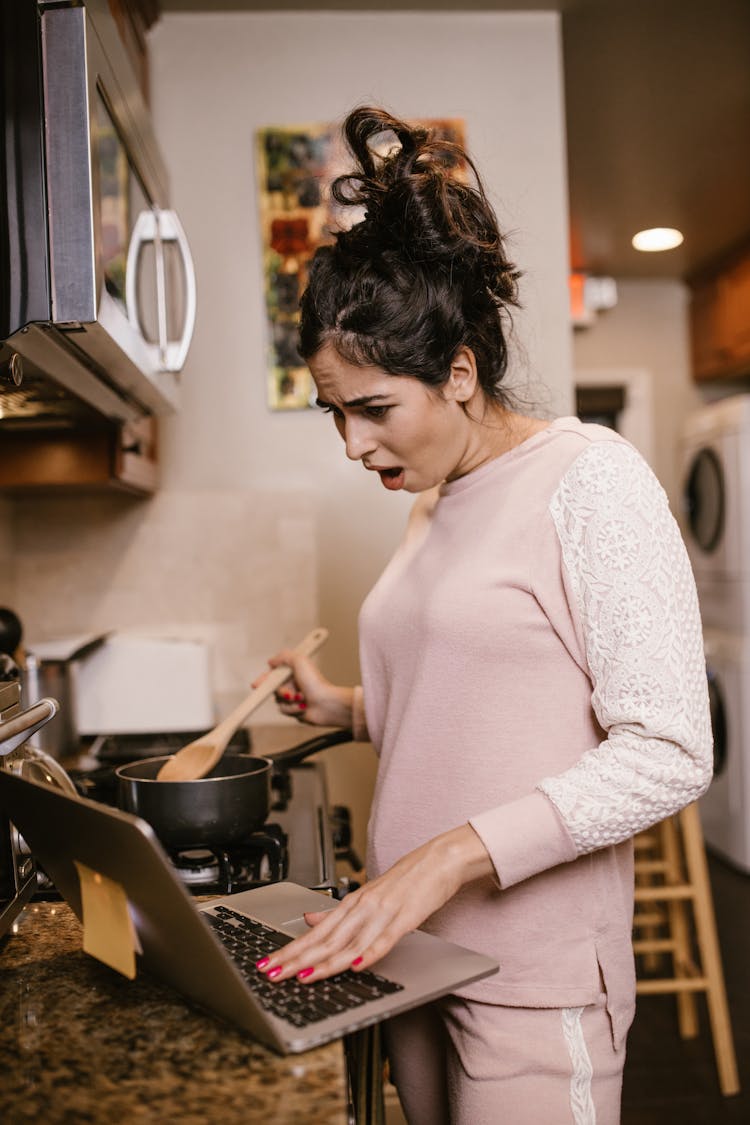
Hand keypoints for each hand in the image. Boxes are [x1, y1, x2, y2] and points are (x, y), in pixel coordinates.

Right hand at [252, 649, 354, 727]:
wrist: (326, 704)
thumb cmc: (316, 683)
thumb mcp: (300, 661)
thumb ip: (284, 656)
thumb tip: (271, 661)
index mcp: (294, 671)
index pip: (273, 674)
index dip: (264, 680)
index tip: (256, 685)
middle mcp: (293, 683)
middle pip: (274, 689)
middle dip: (281, 692)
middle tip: (288, 693)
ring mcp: (294, 697)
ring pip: (278, 701)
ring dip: (289, 701)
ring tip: (301, 699)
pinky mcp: (295, 709)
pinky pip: (284, 710)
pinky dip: (292, 709)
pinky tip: (303, 707)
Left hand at [255, 825, 493, 984]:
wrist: (438, 860)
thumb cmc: (406, 880)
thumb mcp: (368, 894)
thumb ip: (339, 912)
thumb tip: (310, 919)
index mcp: (351, 903)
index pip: (314, 933)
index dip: (290, 950)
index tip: (268, 964)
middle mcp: (361, 907)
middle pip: (325, 939)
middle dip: (296, 959)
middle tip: (273, 974)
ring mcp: (382, 912)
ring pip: (349, 942)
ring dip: (325, 962)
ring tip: (303, 978)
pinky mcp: (404, 917)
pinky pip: (384, 939)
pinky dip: (370, 954)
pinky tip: (357, 967)